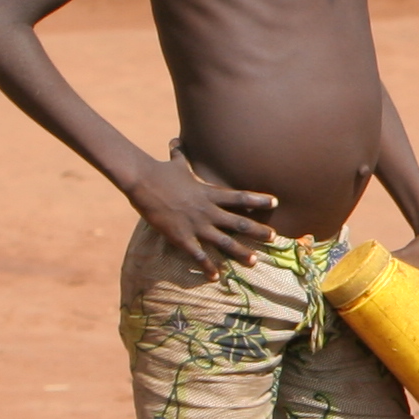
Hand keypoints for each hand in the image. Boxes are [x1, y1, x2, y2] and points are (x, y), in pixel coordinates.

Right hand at [130, 157, 278, 269]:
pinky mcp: (181, 236)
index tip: (275, 202)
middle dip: (257, 231)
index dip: (258, 200)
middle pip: (238, 222)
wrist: (143, 181)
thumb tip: (176, 141)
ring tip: (254, 261)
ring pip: (223, 241)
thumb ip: (181, 156)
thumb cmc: (160, 172)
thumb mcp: (176, 164)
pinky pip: (198, 255)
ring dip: (240, 252)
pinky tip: (216, 277)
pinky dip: (208, 266)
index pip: (239, 197)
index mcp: (209, 193)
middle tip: (274, 238)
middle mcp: (207, 210)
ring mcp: (195, 224)